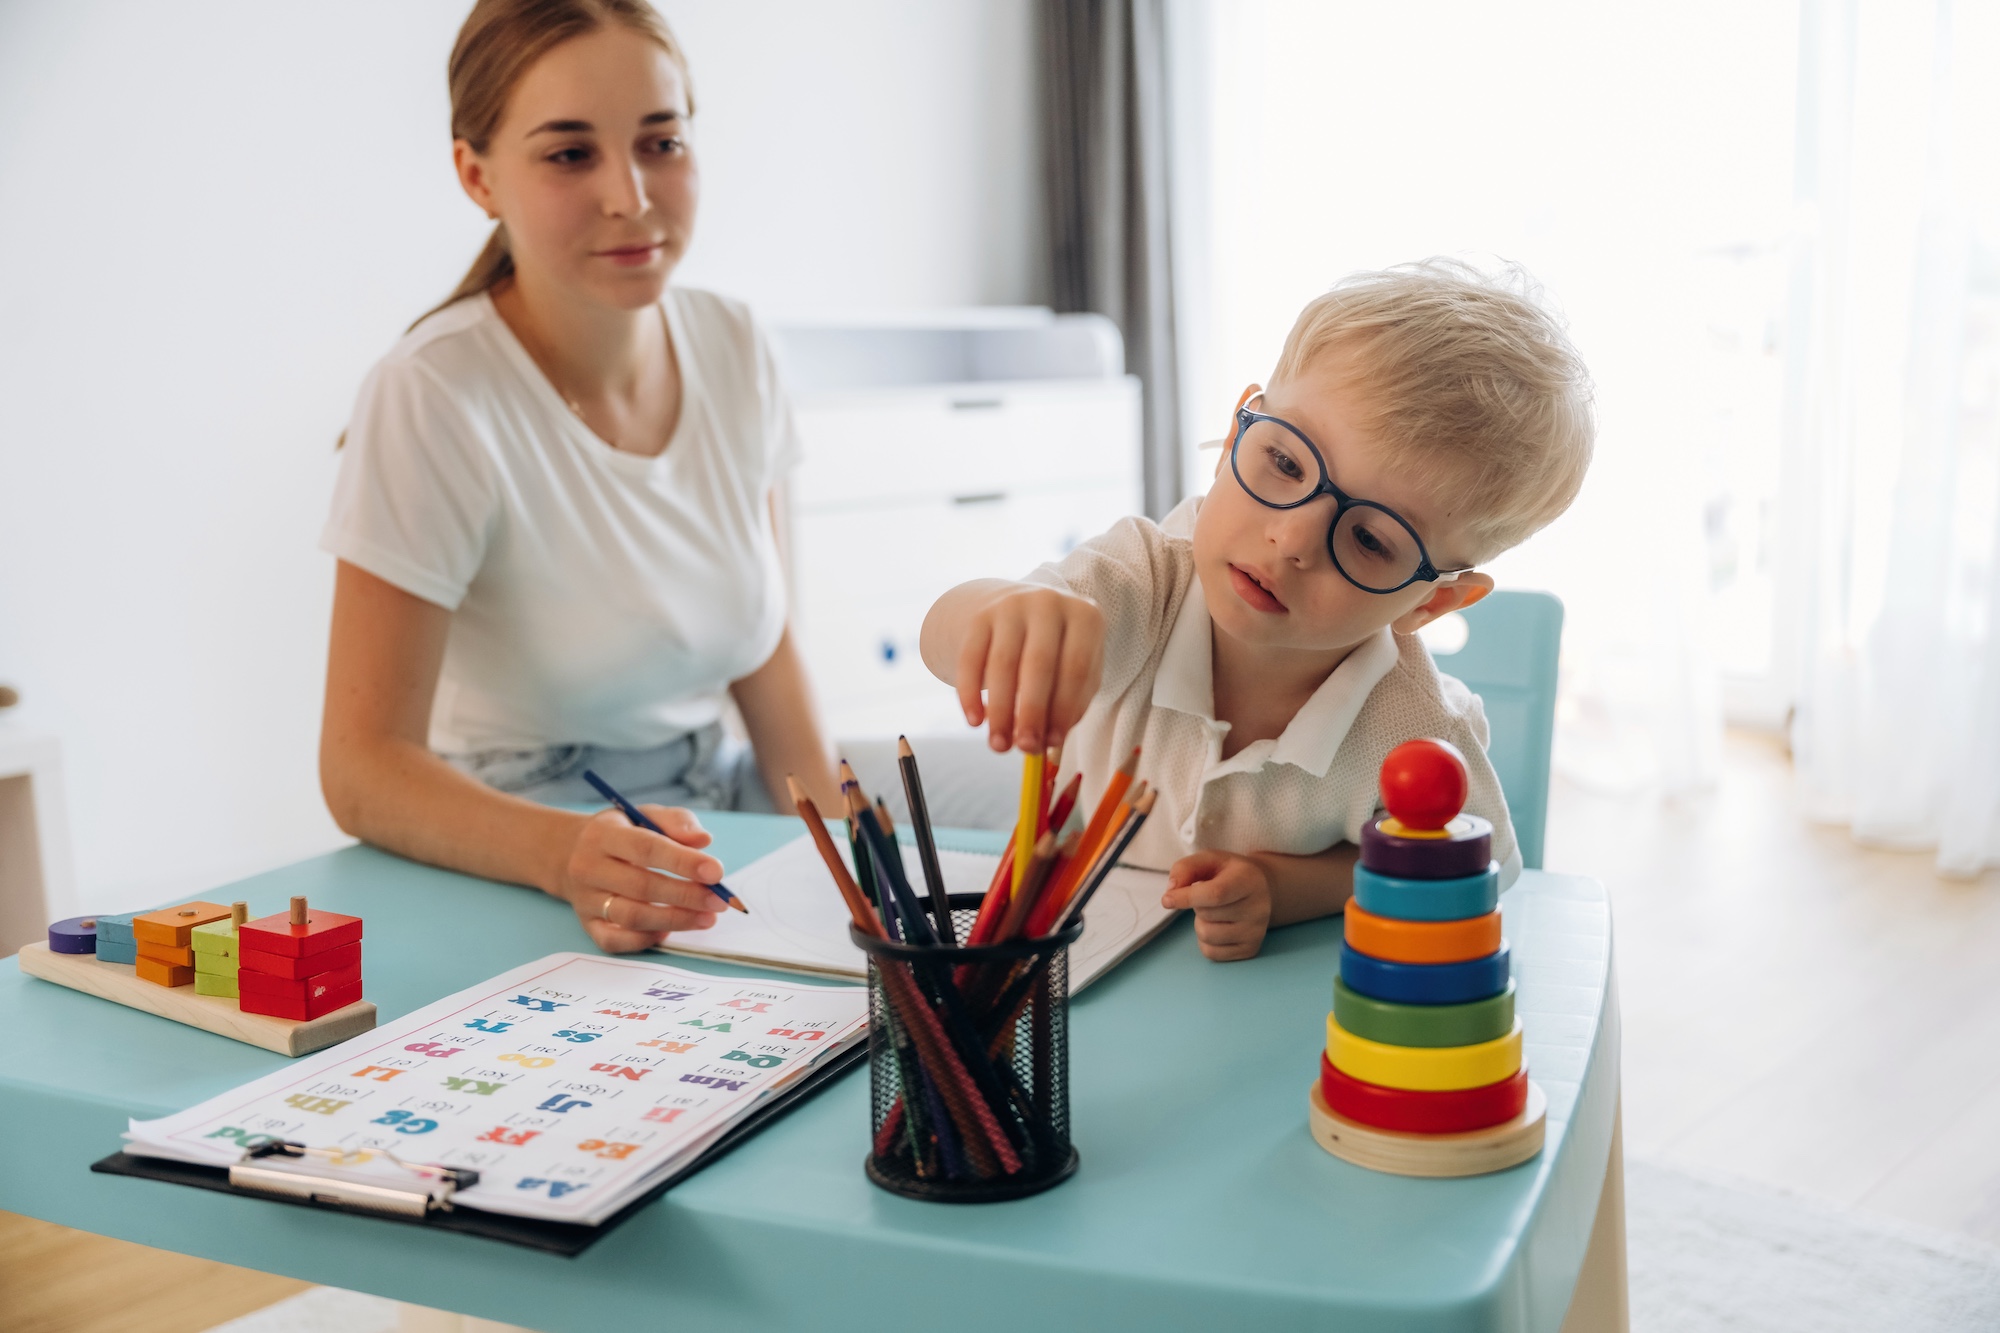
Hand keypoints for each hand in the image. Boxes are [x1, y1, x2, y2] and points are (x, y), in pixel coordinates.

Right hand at [559, 806, 724, 952]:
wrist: (572, 853)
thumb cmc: (622, 833)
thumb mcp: (646, 815)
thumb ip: (677, 822)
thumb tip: (704, 840)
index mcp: (604, 834)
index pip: (646, 849)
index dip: (684, 862)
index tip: (716, 872)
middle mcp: (589, 867)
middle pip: (641, 886)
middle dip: (686, 895)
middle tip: (719, 901)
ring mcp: (586, 899)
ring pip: (631, 916)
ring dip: (674, 920)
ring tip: (706, 918)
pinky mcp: (588, 924)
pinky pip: (615, 941)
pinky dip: (645, 940)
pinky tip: (670, 931)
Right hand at [955, 585, 1104, 751]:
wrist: (1021, 610)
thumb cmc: (1059, 651)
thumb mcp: (1076, 671)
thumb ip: (1069, 705)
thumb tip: (1046, 741)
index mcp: (1085, 616)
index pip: (1076, 667)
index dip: (1064, 709)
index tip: (1053, 742)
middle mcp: (1049, 603)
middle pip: (1038, 664)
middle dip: (1031, 712)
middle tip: (1025, 748)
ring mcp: (1011, 605)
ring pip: (1002, 664)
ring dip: (1000, 711)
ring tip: (998, 745)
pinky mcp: (980, 616)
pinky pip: (970, 659)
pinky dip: (970, 693)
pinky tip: (975, 722)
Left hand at [1162, 850, 1272, 961]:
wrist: (1263, 889)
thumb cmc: (1229, 873)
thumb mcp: (1209, 860)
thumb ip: (1185, 868)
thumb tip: (1171, 892)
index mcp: (1248, 880)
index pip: (1216, 894)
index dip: (1187, 898)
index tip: (1166, 899)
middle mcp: (1258, 908)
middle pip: (1206, 915)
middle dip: (1197, 906)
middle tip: (1209, 897)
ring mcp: (1256, 932)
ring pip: (1206, 936)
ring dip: (1200, 924)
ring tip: (1215, 912)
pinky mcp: (1250, 950)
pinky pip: (1211, 953)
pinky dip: (1206, 941)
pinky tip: (1219, 927)